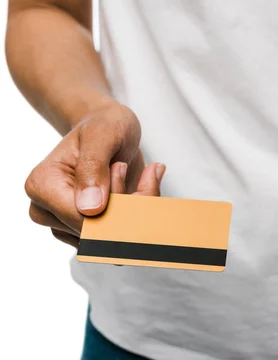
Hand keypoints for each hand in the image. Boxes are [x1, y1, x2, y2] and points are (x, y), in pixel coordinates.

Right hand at [25, 102, 165, 246]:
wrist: (108, 129)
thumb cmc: (103, 126)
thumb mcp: (103, 134)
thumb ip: (94, 167)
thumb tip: (90, 208)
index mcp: (42, 186)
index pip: (82, 219)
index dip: (116, 206)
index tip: (126, 171)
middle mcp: (48, 211)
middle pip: (98, 233)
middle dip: (131, 208)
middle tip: (146, 174)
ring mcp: (66, 224)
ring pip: (111, 240)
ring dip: (137, 213)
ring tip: (139, 178)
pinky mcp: (86, 230)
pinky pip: (118, 238)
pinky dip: (138, 217)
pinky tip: (140, 190)